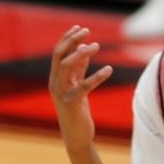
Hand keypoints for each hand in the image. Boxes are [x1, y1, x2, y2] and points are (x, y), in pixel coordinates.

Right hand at [48, 26, 113, 152]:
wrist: (76, 135)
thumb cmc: (77, 109)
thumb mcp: (77, 85)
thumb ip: (79, 67)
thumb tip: (84, 46)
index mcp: (55, 78)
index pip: (58, 53)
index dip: (67, 38)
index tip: (79, 27)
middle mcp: (54, 83)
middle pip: (59, 55)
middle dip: (71, 40)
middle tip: (86, 30)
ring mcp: (61, 93)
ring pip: (66, 66)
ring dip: (82, 53)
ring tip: (97, 46)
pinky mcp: (72, 103)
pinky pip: (84, 85)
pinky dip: (97, 76)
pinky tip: (109, 69)